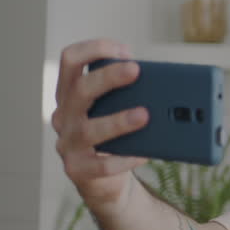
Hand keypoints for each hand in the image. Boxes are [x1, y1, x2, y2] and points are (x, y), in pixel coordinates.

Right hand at [51, 39, 149, 211]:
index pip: (70, 60)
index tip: (124, 50)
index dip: (94, 49)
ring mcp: (67, 144)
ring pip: (89, 129)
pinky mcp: (78, 170)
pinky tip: (144, 154)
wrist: (104, 179)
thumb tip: (166, 84)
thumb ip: (131, 93)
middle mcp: (64, 116)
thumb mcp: (118, 109)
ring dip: (118, 120)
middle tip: (136, 70)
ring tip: (145, 115)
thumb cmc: (115, 136)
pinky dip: (125, 158)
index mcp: (71, 94)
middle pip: (80, 90)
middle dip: (108, 77)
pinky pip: (102, 165)